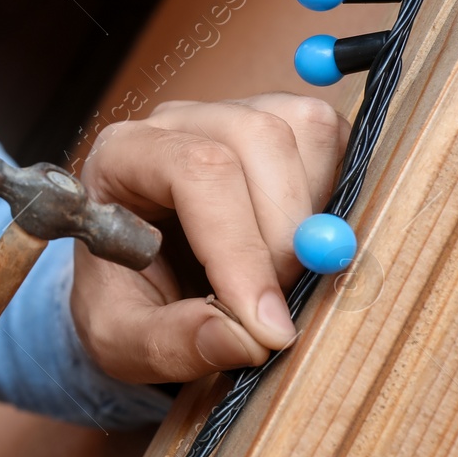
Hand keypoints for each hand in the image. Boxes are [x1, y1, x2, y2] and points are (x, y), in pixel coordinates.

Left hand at [70, 92, 350, 382]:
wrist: (138, 283)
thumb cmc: (120, 303)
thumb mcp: (122, 340)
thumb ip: (170, 342)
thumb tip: (243, 337)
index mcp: (121, 156)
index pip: (195, 170)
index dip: (240, 247)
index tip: (265, 323)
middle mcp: (178, 122)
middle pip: (258, 137)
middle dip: (284, 234)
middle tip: (277, 305)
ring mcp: (234, 115)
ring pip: (306, 129)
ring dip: (314, 214)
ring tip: (285, 275)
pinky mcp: (282, 128)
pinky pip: (334, 141)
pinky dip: (337, 197)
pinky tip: (305, 247)